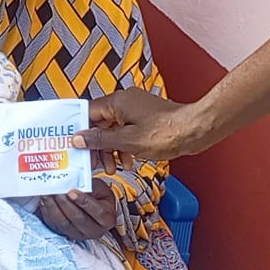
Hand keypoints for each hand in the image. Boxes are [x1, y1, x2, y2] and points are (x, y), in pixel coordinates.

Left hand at [38, 178, 116, 240]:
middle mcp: (94, 230)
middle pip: (78, 219)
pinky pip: (54, 225)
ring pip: (64, 224)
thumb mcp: (100, 188)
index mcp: (107, 219)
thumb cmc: (97, 196)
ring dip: (53, 208)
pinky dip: (48, 213)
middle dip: (65, 204)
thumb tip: (75, 183)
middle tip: (56, 191)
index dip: (83, 201)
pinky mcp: (65, 234)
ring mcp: (79, 235)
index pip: (97, 211)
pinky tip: (44, 201)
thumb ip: (90, 186)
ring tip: (47, 194)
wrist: (91, 206)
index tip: (72, 191)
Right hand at [71, 88, 192, 165]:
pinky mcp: (145, 118)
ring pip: (113, 130)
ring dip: (111, 149)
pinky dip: (124, 146)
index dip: (80, 131)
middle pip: (99, 123)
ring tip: (114, 167)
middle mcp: (124, 102)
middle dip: (97, 146)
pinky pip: (126, 131)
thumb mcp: (127, 141)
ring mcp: (135, 109)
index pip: (87, 113)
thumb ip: (100, 140)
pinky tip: (129, 160)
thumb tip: (78, 138)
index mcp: (117, 102)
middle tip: (95, 164)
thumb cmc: (165, 133)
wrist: (194, 130)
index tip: (74, 146)